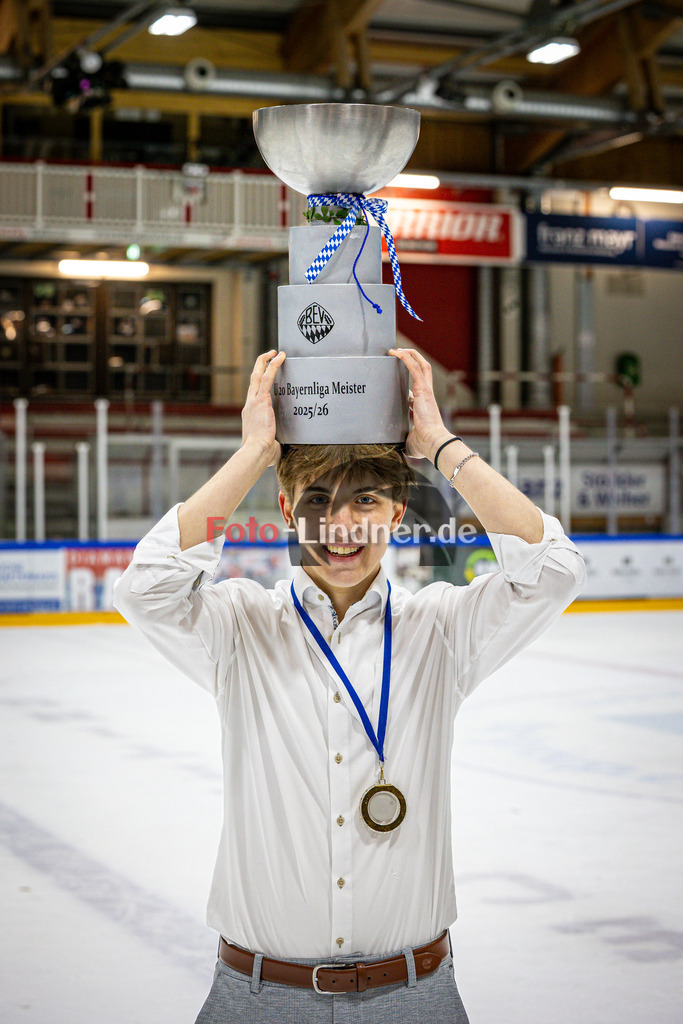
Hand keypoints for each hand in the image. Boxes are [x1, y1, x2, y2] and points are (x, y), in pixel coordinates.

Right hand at [241, 350, 285, 466]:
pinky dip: (273, 366)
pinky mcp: (261, 401)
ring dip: (267, 362)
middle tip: (269, 356)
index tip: (266, 375)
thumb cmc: (262, 454)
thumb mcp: (269, 445)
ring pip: (258, 375)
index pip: (255, 394)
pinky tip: (280, 357)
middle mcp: (250, 405)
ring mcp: (254, 402)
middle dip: (260, 366)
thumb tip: (283, 449)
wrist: (255, 452)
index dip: (259, 383)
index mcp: (250, 414)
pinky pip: (267, 378)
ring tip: (276, 353)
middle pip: (253, 379)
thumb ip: (275, 442)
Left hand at [388, 348, 449, 460]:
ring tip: (397, 349)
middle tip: (399, 354)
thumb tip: (397, 450)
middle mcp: (426, 397)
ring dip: (409, 355)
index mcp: (423, 408)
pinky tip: (396, 352)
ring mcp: (426, 391)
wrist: (433, 442)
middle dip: (411, 361)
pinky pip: (415, 368)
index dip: (406, 385)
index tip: (395, 381)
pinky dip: (406, 358)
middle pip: (422, 372)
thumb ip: (404, 441)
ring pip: (421, 365)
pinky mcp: (423, 389)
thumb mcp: (410, 441)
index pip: (415, 391)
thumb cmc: (424, 445)